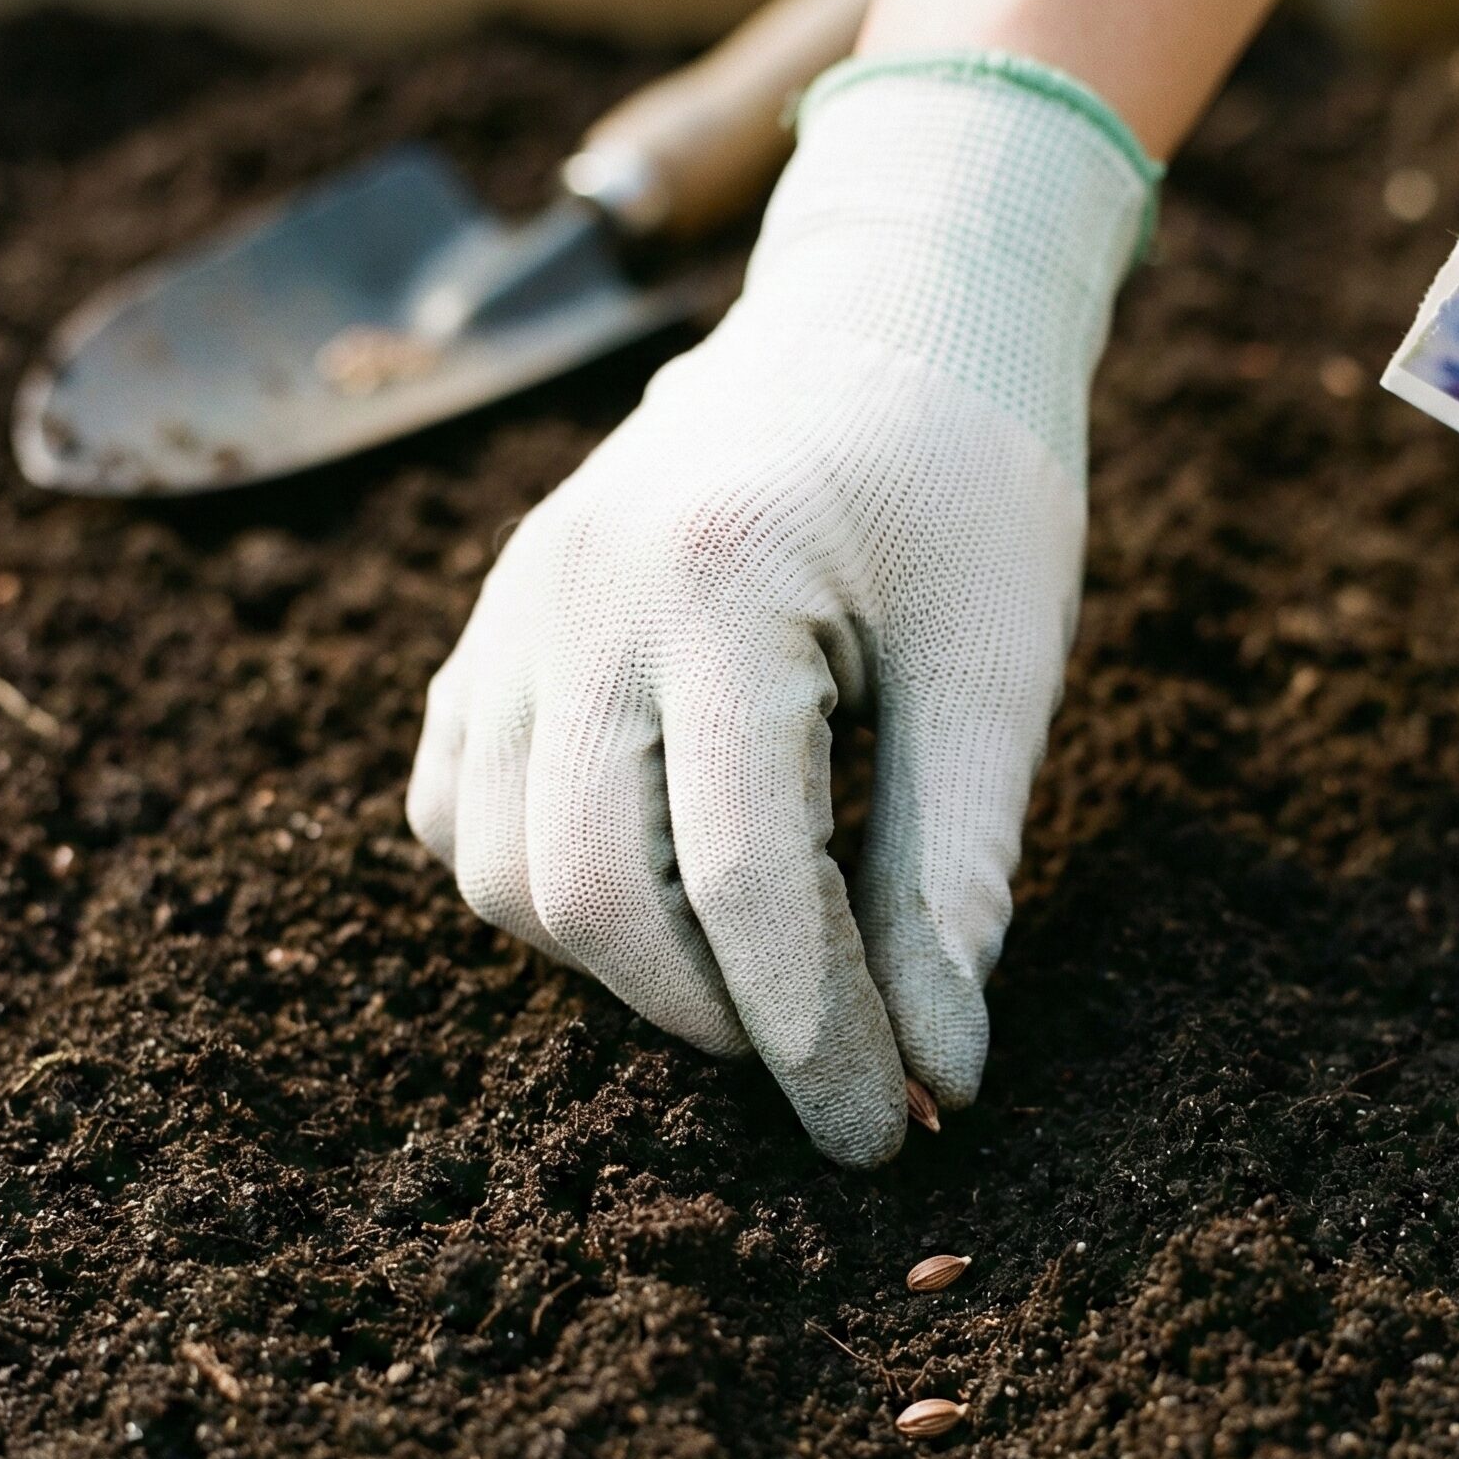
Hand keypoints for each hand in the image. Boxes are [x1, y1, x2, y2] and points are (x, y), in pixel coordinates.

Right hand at [406, 60, 1152, 1163]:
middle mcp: (575, 591)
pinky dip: (546, 893)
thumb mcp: (998, 668)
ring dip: (627, 969)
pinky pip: (461, 813)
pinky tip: (657, 899)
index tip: (888, 1130)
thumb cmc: (966, 489)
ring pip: (504, 873)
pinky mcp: (490, 630)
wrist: (876, 329)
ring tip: (755, 975)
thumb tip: (936, 1072)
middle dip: (716, 1025)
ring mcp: (512, 607)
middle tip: (829, 1062)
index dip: (818, 1036)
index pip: (746, 878)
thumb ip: (955, 872)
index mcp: (721, 580)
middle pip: (590, 897)